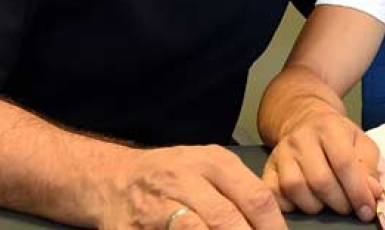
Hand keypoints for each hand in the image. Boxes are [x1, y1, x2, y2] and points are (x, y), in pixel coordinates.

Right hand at [103, 145, 284, 229]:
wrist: (112, 179)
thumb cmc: (170, 176)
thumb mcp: (207, 168)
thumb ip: (239, 191)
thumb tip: (272, 226)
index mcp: (211, 162)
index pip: (255, 197)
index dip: (272, 228)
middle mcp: (184, 179)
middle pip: (227, 219)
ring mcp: (156, 205)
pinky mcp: (132, 228)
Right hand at [263, 110, 381, 220]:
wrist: (304, 120)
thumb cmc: (337, 136)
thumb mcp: (360, 142)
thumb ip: (369, 166)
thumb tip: (372, 192)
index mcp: (328, 127)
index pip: (344, 163)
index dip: (357, 191)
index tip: (367, 210)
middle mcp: (301, 139)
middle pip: (320, 180)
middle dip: (339, 202)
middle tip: (348, 207)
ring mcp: (281, 153)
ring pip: (295, 189)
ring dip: (316, 205)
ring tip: (327, 203)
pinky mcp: (267, 167)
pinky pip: (274, 194)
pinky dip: (290, 205)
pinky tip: (304, 201)